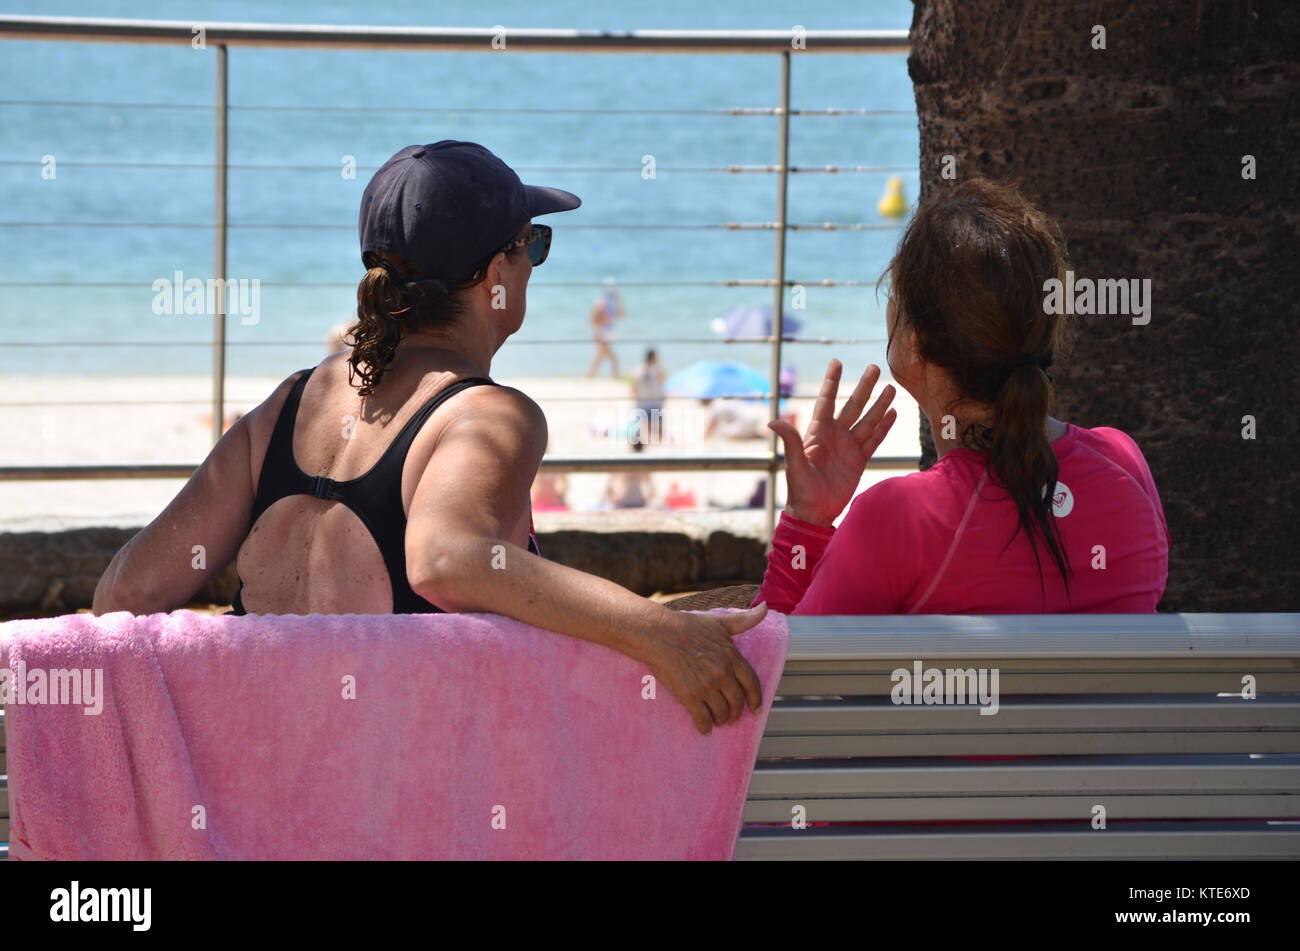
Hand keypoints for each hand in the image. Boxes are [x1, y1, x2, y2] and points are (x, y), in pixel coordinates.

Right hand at [643, 603, 767, 734]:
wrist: (658, 634)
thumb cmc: (686, 626)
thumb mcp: (718, 622)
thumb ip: (743, 620)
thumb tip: (765, 607)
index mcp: (731, 656)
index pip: (752, 683)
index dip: (756, 699)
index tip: (756, 709)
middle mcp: (722, 673)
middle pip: (737, 701)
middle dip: (736, 712)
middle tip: (733, 718)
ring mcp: (706, 686)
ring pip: (721, 712)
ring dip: (721, 719)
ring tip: (718, 721)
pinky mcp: (689, 696)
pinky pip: (702, 718)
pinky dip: (705, 726)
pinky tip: (704, 728)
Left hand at [769, 360, 896, 526]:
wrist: (815, 513)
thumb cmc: (800, 490)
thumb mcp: (795, 465)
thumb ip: (790, 442)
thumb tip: (772, 422)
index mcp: (817, 432)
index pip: (826, 401)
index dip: (832, 382)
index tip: (836, 361)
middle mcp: (834, 436)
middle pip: (852, 406)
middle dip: (863, 387)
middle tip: (874, 367)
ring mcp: (848, 447)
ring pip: (867, 420)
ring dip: (879, 404)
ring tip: (891, 387)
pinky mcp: (859, 460)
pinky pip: (874, 440)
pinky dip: (884, 427)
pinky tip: (893, 413)